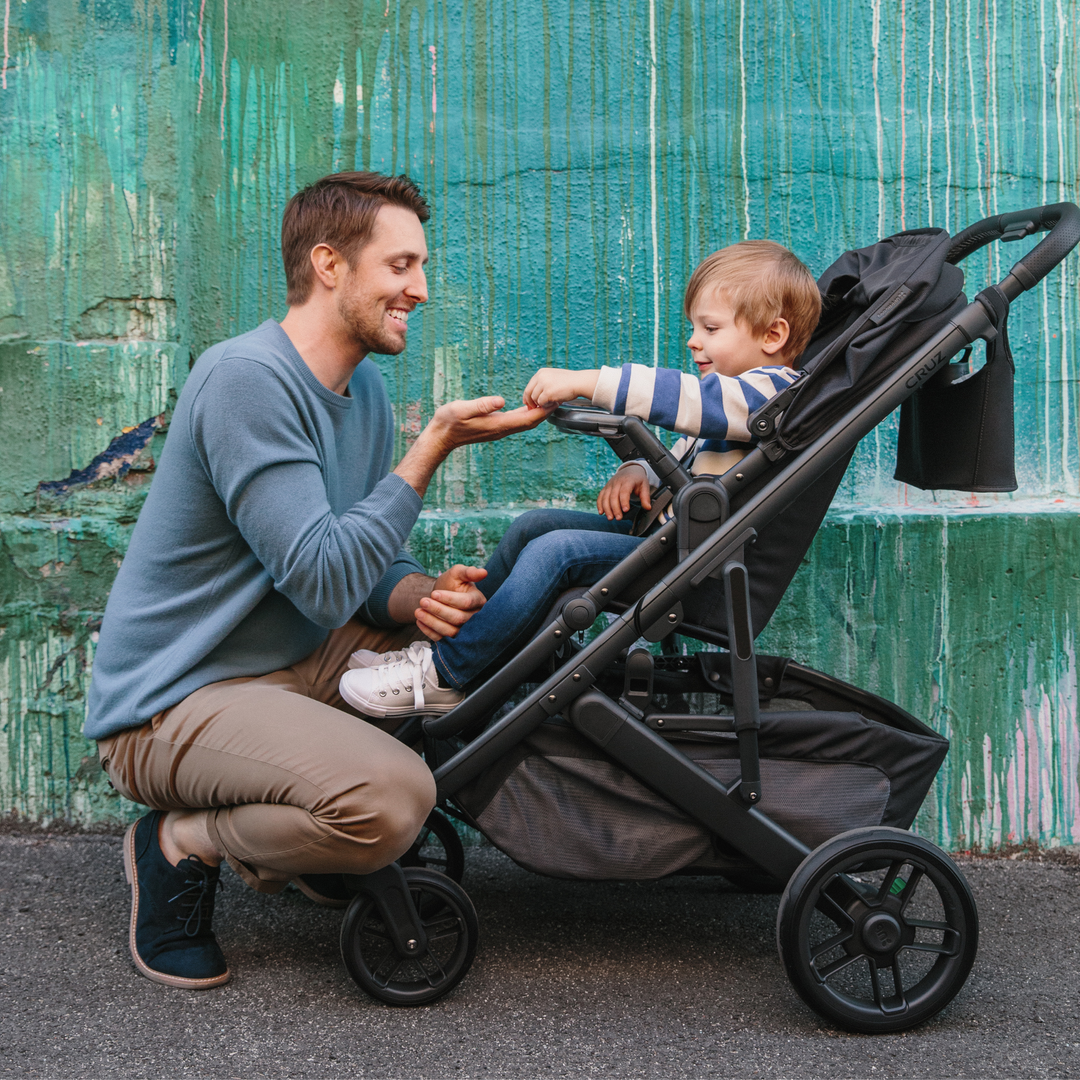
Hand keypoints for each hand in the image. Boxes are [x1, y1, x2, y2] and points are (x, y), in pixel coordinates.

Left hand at [415, 564, 487, 640]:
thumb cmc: (451, 583)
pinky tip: (419, 621)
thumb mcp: (458, 573)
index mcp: (478, 600)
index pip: (466, 602)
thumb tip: (483, 572)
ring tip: (418, 612)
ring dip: (432, 622)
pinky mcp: (453, 639)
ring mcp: (464, 630)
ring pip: (451, 631)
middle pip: (458, 618)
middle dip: (438, 610)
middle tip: (422, 601)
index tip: (434, 593)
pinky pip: (442, 639)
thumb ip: (469, 572)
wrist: (440, 596)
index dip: (449, 599)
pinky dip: (429, 631)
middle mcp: (474, 617)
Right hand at [428, 396, 552, 451]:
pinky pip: (516, 421)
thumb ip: (481, 405)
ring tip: (549, 400)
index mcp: (497, 424)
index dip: (542, 411)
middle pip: (529, 422)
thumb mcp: (462, 409)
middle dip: (545, 411)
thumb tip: (501, 400)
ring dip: (537, 413)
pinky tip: (530, 406)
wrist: (441, 437)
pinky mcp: (494, 427)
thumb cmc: (448, 422)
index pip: (526, 419)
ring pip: (524, 423)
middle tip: (559, 398)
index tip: (555, 401)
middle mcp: (501, 429)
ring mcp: (498, 429)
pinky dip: (526, 414)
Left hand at [522, 368, 599, 408]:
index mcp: (541, 373)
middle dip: (530, 402)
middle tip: (533, 408)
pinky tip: (553, 403)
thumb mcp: (553, 376)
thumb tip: (537, 391)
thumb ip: (544, 382)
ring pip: (535, 399)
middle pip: (529, 393)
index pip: (529, 386)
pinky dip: (546, 405)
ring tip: (549, 403)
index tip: (528, 402)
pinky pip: (541, 403)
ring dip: (541, 404)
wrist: (578, 382)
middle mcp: (540, 377)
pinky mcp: (548, 393)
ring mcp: (544, 385)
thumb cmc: (569, 381)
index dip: (527, 396)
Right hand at [597, 465, 651, 520]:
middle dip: (615, 508)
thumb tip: (648, 508)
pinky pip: (600, 496)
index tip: (626, 510)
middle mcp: (617, 482)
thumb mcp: (644, 486)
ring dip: (607, 508)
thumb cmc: (637, 479)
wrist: (630, 469)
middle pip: (614, 496)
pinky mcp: (606, 488)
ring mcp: (610, 485)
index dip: (624, 501)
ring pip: (606, 497)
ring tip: (610, 518)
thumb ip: (646, 498)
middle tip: (618, 518)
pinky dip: (599, 504)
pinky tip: (601, 512)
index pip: (624, 491)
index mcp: (628, 480)